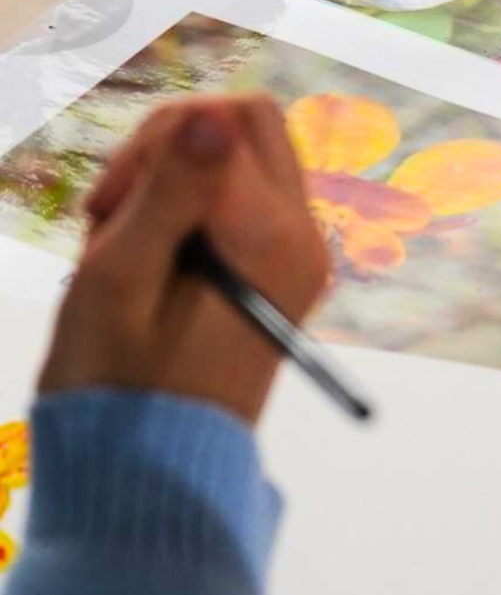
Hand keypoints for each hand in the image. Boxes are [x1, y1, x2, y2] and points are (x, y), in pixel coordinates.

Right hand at [39, 95, 331, 424]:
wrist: (153, 475)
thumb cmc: (118, 387)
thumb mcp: (121, 282)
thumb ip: (169, 193)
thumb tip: (210, 119)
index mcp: (271, 240)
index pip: (221, 124)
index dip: (151, 148)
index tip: (103, 210)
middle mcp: (304, 238)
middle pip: (249, 124)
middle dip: (173, 145)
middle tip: (115, 210)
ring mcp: (299, 252)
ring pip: (244, 154)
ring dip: (178, 174)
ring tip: (125, 242)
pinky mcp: (281, 265)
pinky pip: (243, 195)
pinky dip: (192, 203)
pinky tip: (149, 254)